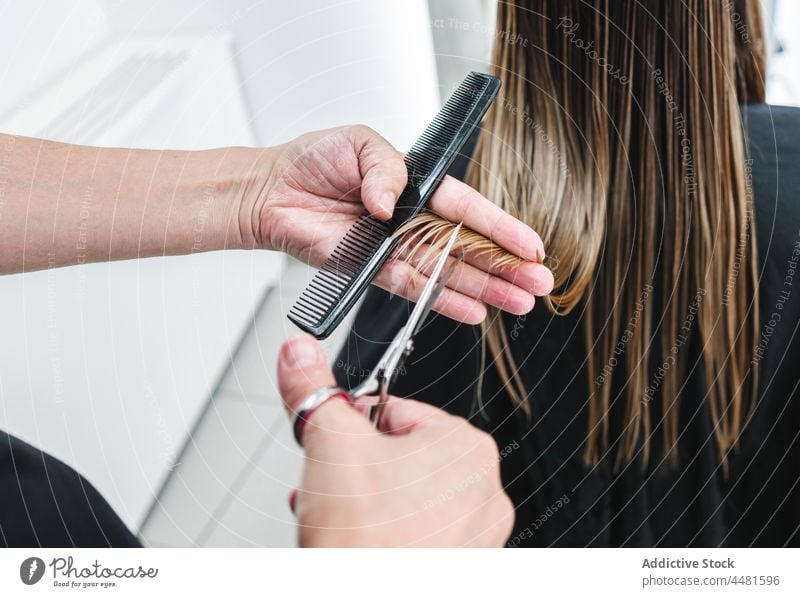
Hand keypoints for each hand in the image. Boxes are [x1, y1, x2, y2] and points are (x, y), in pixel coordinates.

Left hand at [254, 125, 553, 323]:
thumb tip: (390, 206)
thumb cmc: (312, 160)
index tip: (532, 245)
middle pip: (468, 246)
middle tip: (538, 283)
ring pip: (449, 272)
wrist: (272, 190)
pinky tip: (473, 311)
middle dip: (505, 266)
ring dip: (485, 288)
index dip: (502, 227)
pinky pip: (413, 289)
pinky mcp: (372, 269)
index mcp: (417, 185)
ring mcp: (394, 247)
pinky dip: (442, 301)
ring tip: (518, 303)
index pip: (468, 208)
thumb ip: (385, 171)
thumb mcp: (359, 143)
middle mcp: (411, 219)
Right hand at [277, 334, 514, 546]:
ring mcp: (476, 535)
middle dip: (355, 466)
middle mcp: (484, 490)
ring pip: (407, 495)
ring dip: (363, 497)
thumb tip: (300, 354)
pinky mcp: (461, 567)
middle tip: (332, 481)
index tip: (337, 439)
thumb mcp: (328, 444)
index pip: (398, 410)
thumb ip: (311, 388)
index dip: (355, 424)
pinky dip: (384, 530)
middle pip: (401, 454)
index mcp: (466, 447)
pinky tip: (354, 539)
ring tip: (336, 512)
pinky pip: (419, 532)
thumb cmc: (363, 544)